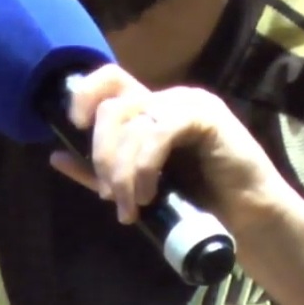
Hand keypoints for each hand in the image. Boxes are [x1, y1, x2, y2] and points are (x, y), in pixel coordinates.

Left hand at [50, 64, 299, 235]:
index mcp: (150, 110)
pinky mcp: (206, 117)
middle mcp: (167, 99)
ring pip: (132, 120)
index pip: (108, 80)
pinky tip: (150, 193)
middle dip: (103, 155)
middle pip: (112, 105)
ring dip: (123, 169)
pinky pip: (159, 130)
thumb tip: (54, 156)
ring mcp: (188, 104)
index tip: (72, 127)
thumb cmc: (199, 205)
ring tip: (132, 207)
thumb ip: (101, 172)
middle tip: (113, 197)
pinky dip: (145, 165)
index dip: (83, 95)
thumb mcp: (138, 187)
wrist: (249, 223)